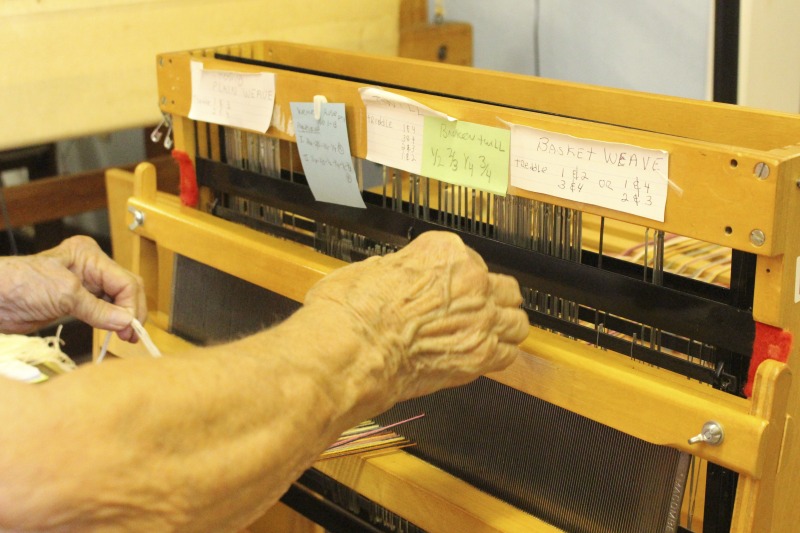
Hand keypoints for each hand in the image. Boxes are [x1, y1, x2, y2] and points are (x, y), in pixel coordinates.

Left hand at [0, 236, 146, 340]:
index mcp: (89, 256)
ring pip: (117, 301)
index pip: (124, 280)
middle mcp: (90, 268)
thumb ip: (98, 309)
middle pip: (125, 289)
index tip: (130, 326)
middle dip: (131, 311)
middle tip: (132, 334)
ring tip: (127, 336)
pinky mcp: (76, 302)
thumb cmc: (19, 285)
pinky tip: (114, 331)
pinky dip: (111, 321)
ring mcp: (84, 285)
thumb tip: (126, 322)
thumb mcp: (64, 295)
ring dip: (123, 318)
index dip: (130, 304)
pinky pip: (103, 311)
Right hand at [305, 231, 527, 404]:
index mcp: (443, 252)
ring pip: (516, 321)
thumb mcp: (368, 269)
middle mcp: (470, 281)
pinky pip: (509, 354)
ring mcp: (481, 319)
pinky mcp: (480, 356)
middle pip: (504, 288)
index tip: (449, 290)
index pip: (469, 259)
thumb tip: (392, 278)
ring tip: (486, 336)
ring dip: (502, 328)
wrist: (352, 351)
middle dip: (491, 299)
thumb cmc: (351, 312)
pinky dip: (498, 356)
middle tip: (476, 311)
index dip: (458, 278)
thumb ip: (394, 271)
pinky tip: (481, 358)